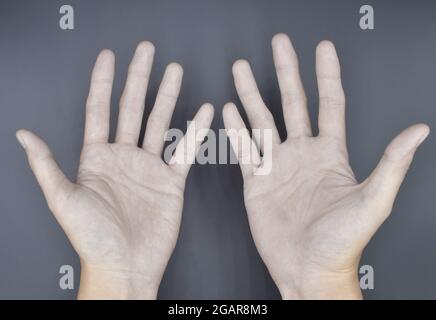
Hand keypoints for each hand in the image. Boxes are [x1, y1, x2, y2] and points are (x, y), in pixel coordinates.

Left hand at [17, 42, 213, 298]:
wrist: (125, 266)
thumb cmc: (92, 239)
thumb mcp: (64, 200)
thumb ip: (46, 165)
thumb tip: (23, 135)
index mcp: (96, 158)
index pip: (99, 109)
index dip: (103, 82)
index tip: (109, 57)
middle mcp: (123, 157)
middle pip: (132, 108)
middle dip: (139, 77)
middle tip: (147, 51)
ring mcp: (148, 167)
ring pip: (159, 122)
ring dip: (167, 96)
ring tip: (175, 71)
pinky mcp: (170, 180)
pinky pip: (185, 149)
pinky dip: (195, 130)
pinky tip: (202, 111)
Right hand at [223, 33, 428, 298]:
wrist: (309, 270)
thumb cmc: (342, 243)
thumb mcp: (373, 202)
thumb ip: (392, 164)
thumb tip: (418, 131)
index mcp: (330, 155)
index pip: (329, 104)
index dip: (326, 74)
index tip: (322, 49)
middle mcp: (303, 156)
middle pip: (292, 103)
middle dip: (286, 71)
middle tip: (279, 44)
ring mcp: (278, 167)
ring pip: (262, 120)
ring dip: (251, 94)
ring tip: (240, 70)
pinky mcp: (257, 182)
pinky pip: (244, 149)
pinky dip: (236, 129)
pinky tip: (229, 111)